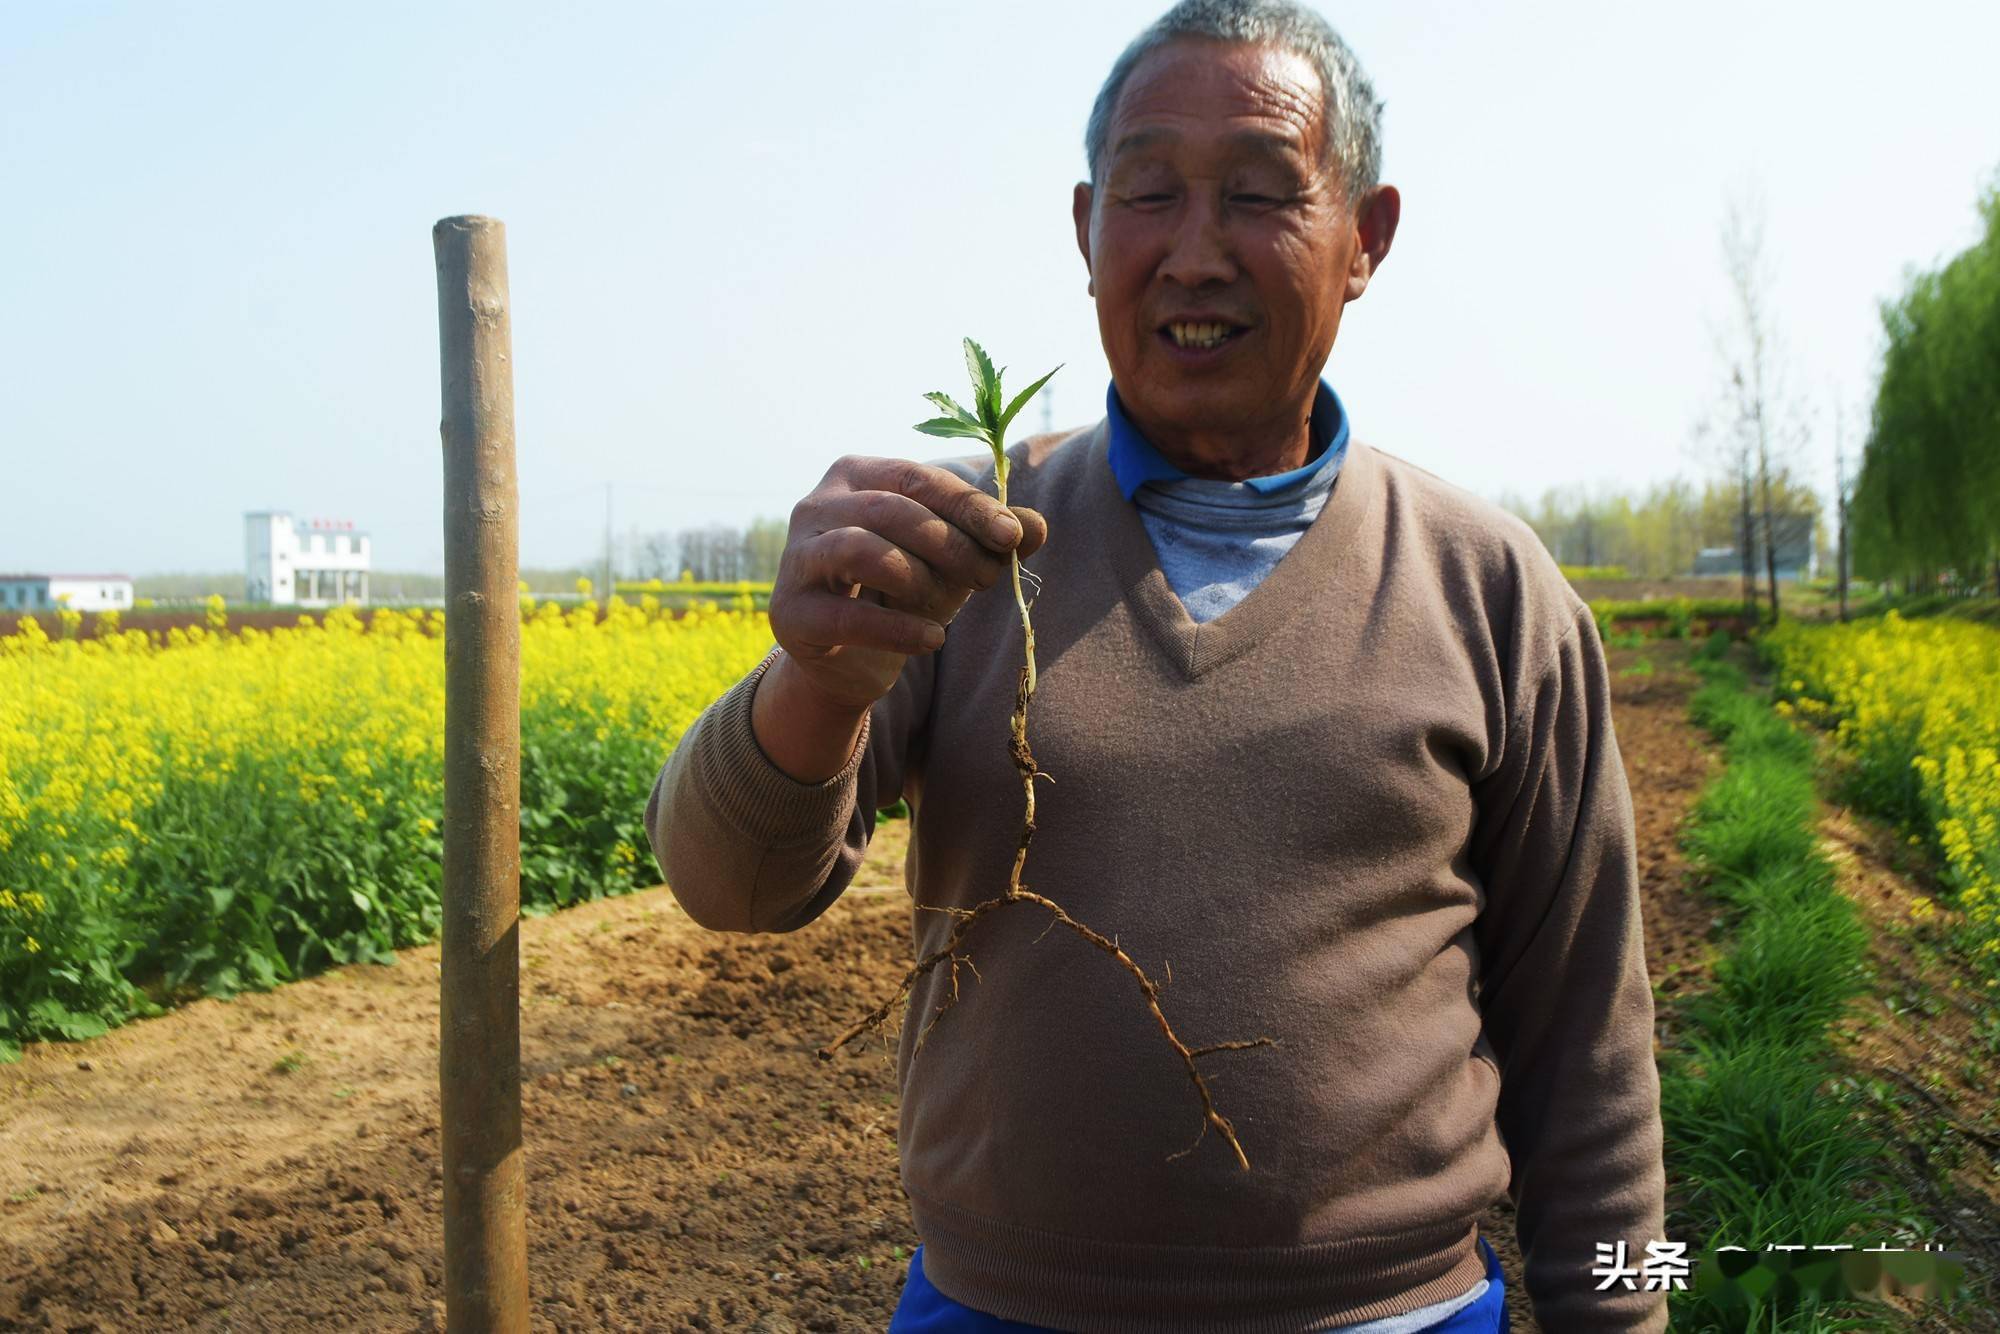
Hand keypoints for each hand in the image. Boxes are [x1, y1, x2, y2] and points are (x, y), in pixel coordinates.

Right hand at [769, 455, 1047, 713]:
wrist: (849, 660)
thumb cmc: (902, 592)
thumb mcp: (952, 561)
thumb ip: (992, 540)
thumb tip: (1039, 527)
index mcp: (856, 475)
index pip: (918, 478)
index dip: (969, 506)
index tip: (1013, 536)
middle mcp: (816, 505)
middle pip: (892, 510)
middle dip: (951, 544)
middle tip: (990, 578)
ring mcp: (796, 558)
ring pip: (861, 550)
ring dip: (919, 579)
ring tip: (950, 609)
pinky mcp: (789, 612)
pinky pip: (847, 616)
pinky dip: (898, 628)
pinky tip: (934, 640)